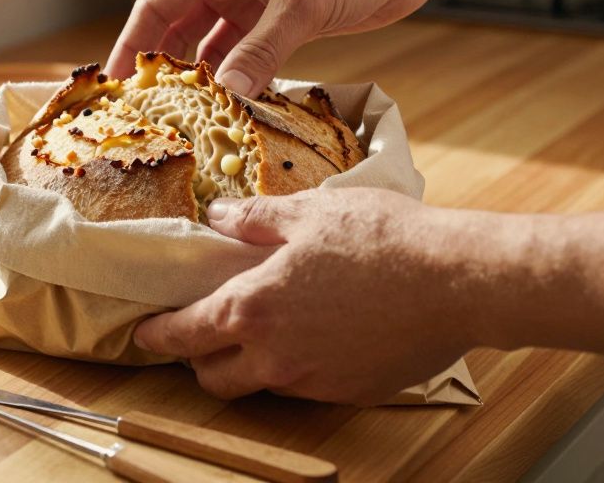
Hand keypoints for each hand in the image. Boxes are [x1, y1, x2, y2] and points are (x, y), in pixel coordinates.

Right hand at [105, 0, 429, 96]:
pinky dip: (236, 79)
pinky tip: (229, 107)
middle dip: (161, 66)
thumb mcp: (301, 5)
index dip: (133, 43)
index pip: (159, 5)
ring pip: (211, 46)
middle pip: (178, 28)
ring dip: (200, 77)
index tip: (116, 82)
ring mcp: (254, 3)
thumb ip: (262, 50)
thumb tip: (228, 94)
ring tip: (183, 116)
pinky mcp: (280, 22)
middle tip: (145, 108)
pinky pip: (244, 56)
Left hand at [133, 189, 476, 404]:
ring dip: (249, 366)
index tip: (145, 332)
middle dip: (198, 360)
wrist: (458, 281)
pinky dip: (296, 368)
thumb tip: (218, 216)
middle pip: (213, 378)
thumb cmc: (382, 239)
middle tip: (202, 334)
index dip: (158, 334)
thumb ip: (255, 217)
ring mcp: (313, 382)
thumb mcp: (309, 211)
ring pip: (260, 386)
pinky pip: (306, 388)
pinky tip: (315, 337)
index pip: (183, 334)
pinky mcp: (349, 392)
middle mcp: (274, 357)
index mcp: (251, 310)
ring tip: (263, 331)